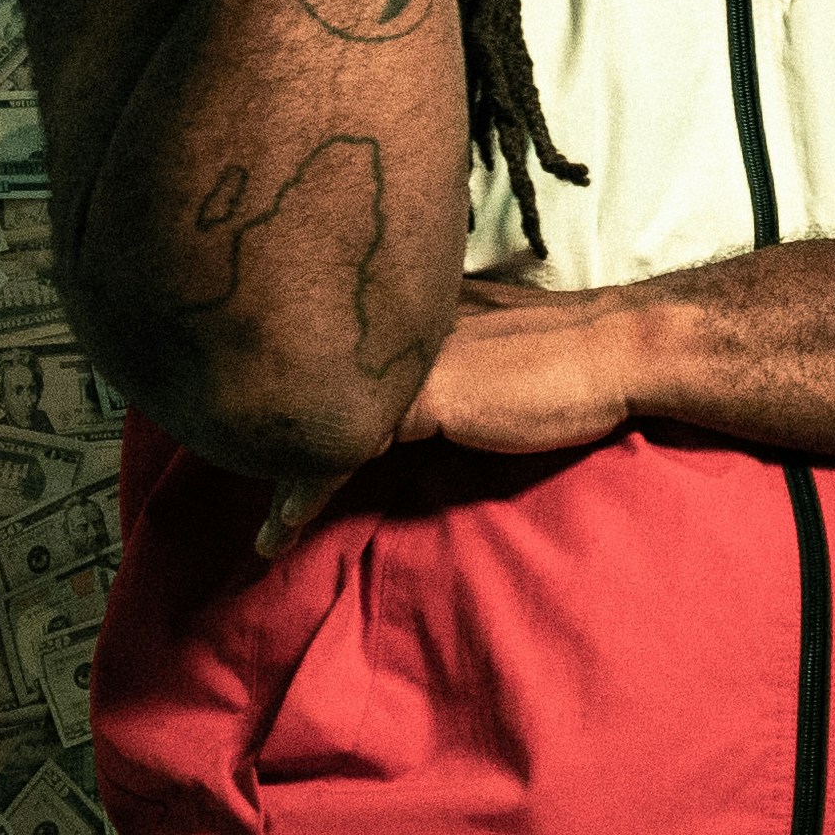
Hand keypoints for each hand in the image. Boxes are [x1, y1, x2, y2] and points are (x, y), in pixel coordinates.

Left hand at [254, 277, 649, 553]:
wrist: (616, 350)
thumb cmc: (563, 355)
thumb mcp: (484, 341)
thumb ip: (438, 348)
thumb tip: (412, 383)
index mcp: (402, 305)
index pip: (323, 345)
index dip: (282, 384)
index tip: (244, 423)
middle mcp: (387, 322)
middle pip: (299, 379)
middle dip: (261, 430)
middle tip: (218, 470)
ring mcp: (398, 359)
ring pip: (310, 417)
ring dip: (275, 473)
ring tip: (256, 526)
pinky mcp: (415, 399)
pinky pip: (340, 455)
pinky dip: (306, 493)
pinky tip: (281, 530)